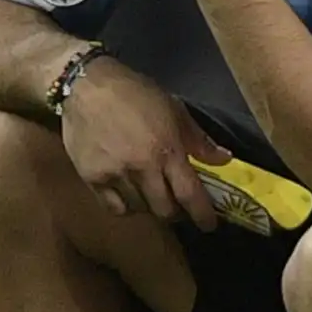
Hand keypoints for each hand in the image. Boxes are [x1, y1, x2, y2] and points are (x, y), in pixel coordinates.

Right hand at [57, 56, 229, 229]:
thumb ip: (198, 139)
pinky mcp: (91, 178)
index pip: (190, 194)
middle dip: (175, 212)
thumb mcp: (174, 109)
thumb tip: (224, 160)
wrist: (86, 86)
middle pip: (164, 210)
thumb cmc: (136, 94)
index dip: (202, 215)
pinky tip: (128, 195)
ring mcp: (115, 175)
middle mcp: (141, 168)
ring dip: (150, 207)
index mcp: (167, 150)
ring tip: (151, 194)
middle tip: (177, 204)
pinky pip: (114, 207)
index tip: (209, 225)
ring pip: (139, 210)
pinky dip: (126, 206)